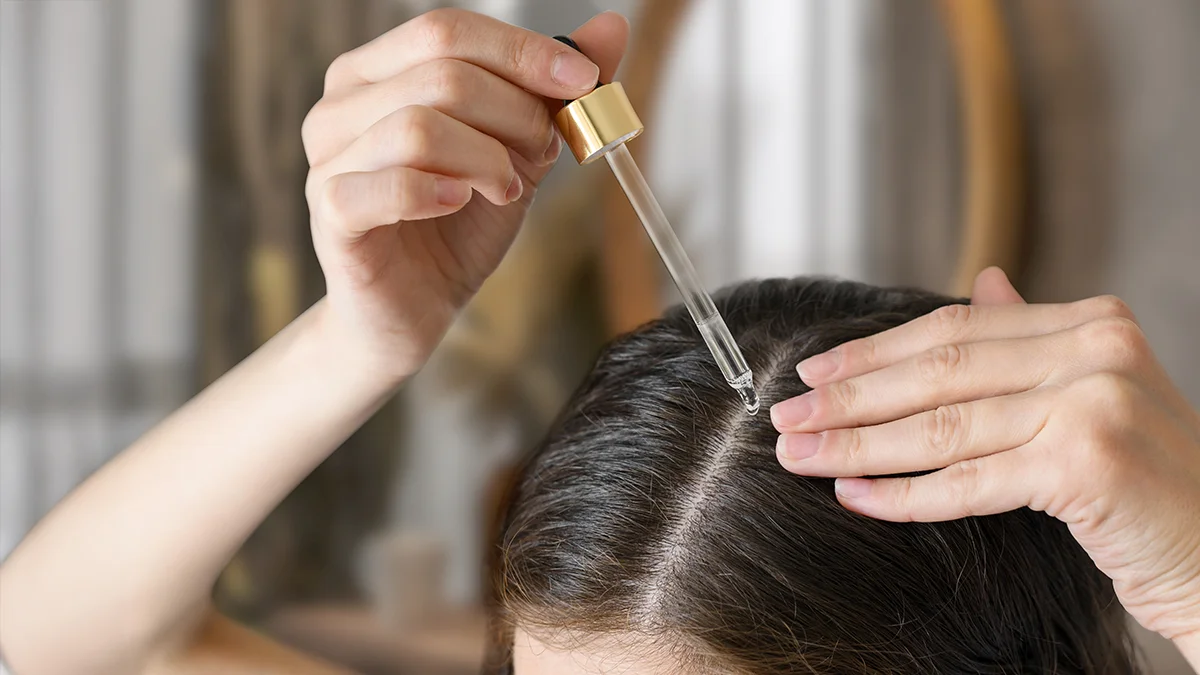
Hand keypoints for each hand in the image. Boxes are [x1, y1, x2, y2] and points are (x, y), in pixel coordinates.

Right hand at [302, 9, 627, 377]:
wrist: (415, 307)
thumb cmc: (456, 225)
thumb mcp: (517, 150)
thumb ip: (552, 91)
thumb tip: (610, 29)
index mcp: (377, 72)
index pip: (448, 31)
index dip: (522, 51)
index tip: (583, 81)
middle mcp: (340, 104)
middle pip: (440, 72)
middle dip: (515, 112)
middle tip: (543, 153)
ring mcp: (328, 158)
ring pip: (418, 126)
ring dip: (486, 159)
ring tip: (505, 190)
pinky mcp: (331, 212)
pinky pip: (391, 185)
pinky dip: (439, 192)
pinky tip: (460, 204)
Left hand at [771, 268, 1199, 644]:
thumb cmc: (1147, 482)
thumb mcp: (1092, 394)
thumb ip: (1033, 339)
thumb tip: (985, 282)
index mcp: (1091, 323)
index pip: (957, 328)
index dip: (876, 352)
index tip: (814, 373)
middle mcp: (1096, 350)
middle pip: (940, 371)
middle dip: (851, 398)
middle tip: (787, 419)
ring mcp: (1095, 403)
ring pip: (944, 426)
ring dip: (858, 446)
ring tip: (801, 457)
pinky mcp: (1088, 463)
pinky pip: (970, 480)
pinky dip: (904, 493)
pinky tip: (855, 497)